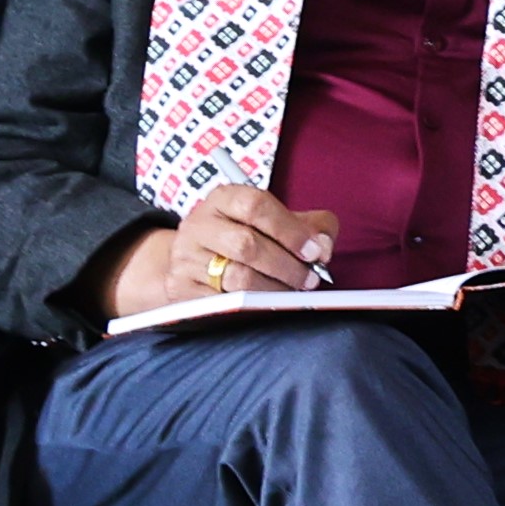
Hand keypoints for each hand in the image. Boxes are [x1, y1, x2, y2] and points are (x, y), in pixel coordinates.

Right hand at [99, 185, 339, 321]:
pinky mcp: (180, 288)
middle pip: (246, 245)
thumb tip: (324, 246)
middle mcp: (199, 224)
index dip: (290, 230)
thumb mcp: (276, 220)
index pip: (256, 206)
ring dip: (273, 290)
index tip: (315, 251)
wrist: (192, 260)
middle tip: (310, 280)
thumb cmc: (246, 236)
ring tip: (294, 294)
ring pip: (235, 277)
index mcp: (224, 198)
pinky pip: (220, 303)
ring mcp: (185, 257)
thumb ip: (311, 226)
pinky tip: (267, 307)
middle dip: (286, 266)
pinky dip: (249, 308)